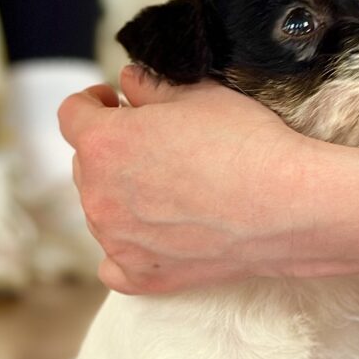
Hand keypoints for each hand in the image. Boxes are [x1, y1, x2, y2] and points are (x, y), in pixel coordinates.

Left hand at [58, 66, 307, 293]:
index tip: (114, 104)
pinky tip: (152, 238)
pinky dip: (127, 249)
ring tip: (167, 191)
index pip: (72, 114)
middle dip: (112, 151)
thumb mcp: (197, 94)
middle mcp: (98, 195)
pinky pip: (114, 263)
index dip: (93, 103)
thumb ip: (149, 86)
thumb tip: (129, 83)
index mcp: (103, 143)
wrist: (287, 207)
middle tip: (153, 148)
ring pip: (101, 211)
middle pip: (86, 165)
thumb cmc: (246, 145)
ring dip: (121, 197)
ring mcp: (117, 240)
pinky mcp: (141, 275)